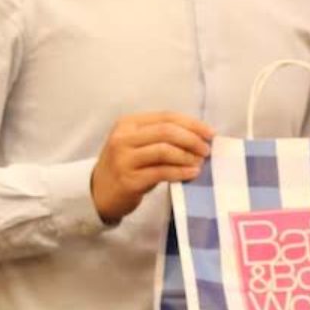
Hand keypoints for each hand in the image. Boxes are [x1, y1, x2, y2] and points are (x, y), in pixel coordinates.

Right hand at [91, 112, 215, 221]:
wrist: (98, 193)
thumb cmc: (126, 166)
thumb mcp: (137, 144)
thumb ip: (161, 137)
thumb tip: (199, 136)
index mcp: (128, 123)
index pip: (166, 117)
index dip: (191, 123)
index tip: (210, 133)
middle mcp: (123, 138)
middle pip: (166, 131)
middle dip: (191, 139)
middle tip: (206, 149)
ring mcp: (124, 159)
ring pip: (164, 151)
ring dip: (187, 156)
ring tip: (200, 162)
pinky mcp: (129, 180)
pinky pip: (161, 172)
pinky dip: (180, 172)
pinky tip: (192, 173)